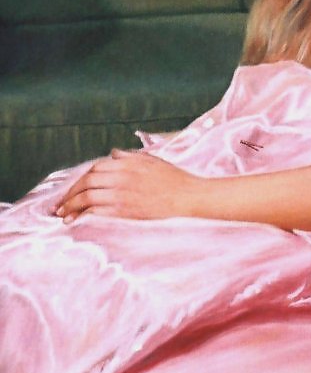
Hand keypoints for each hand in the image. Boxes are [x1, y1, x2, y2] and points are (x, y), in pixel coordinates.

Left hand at [55, 149, 199, 222]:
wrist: (187, 196)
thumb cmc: (173, 178)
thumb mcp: (151, 160)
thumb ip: (129, 156)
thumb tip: (113, 153)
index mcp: (127, 163)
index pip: (96, 168)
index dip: (81, 179)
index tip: (74, 188)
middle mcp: (122, 176)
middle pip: (87, 181)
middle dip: (70, 193)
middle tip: (60, 204)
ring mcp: (123, 193)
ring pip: (88, 197)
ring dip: (72, 205)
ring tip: (62, 213)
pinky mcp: (126, 210)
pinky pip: (98, 211)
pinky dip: (84, 214)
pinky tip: (76, 220)